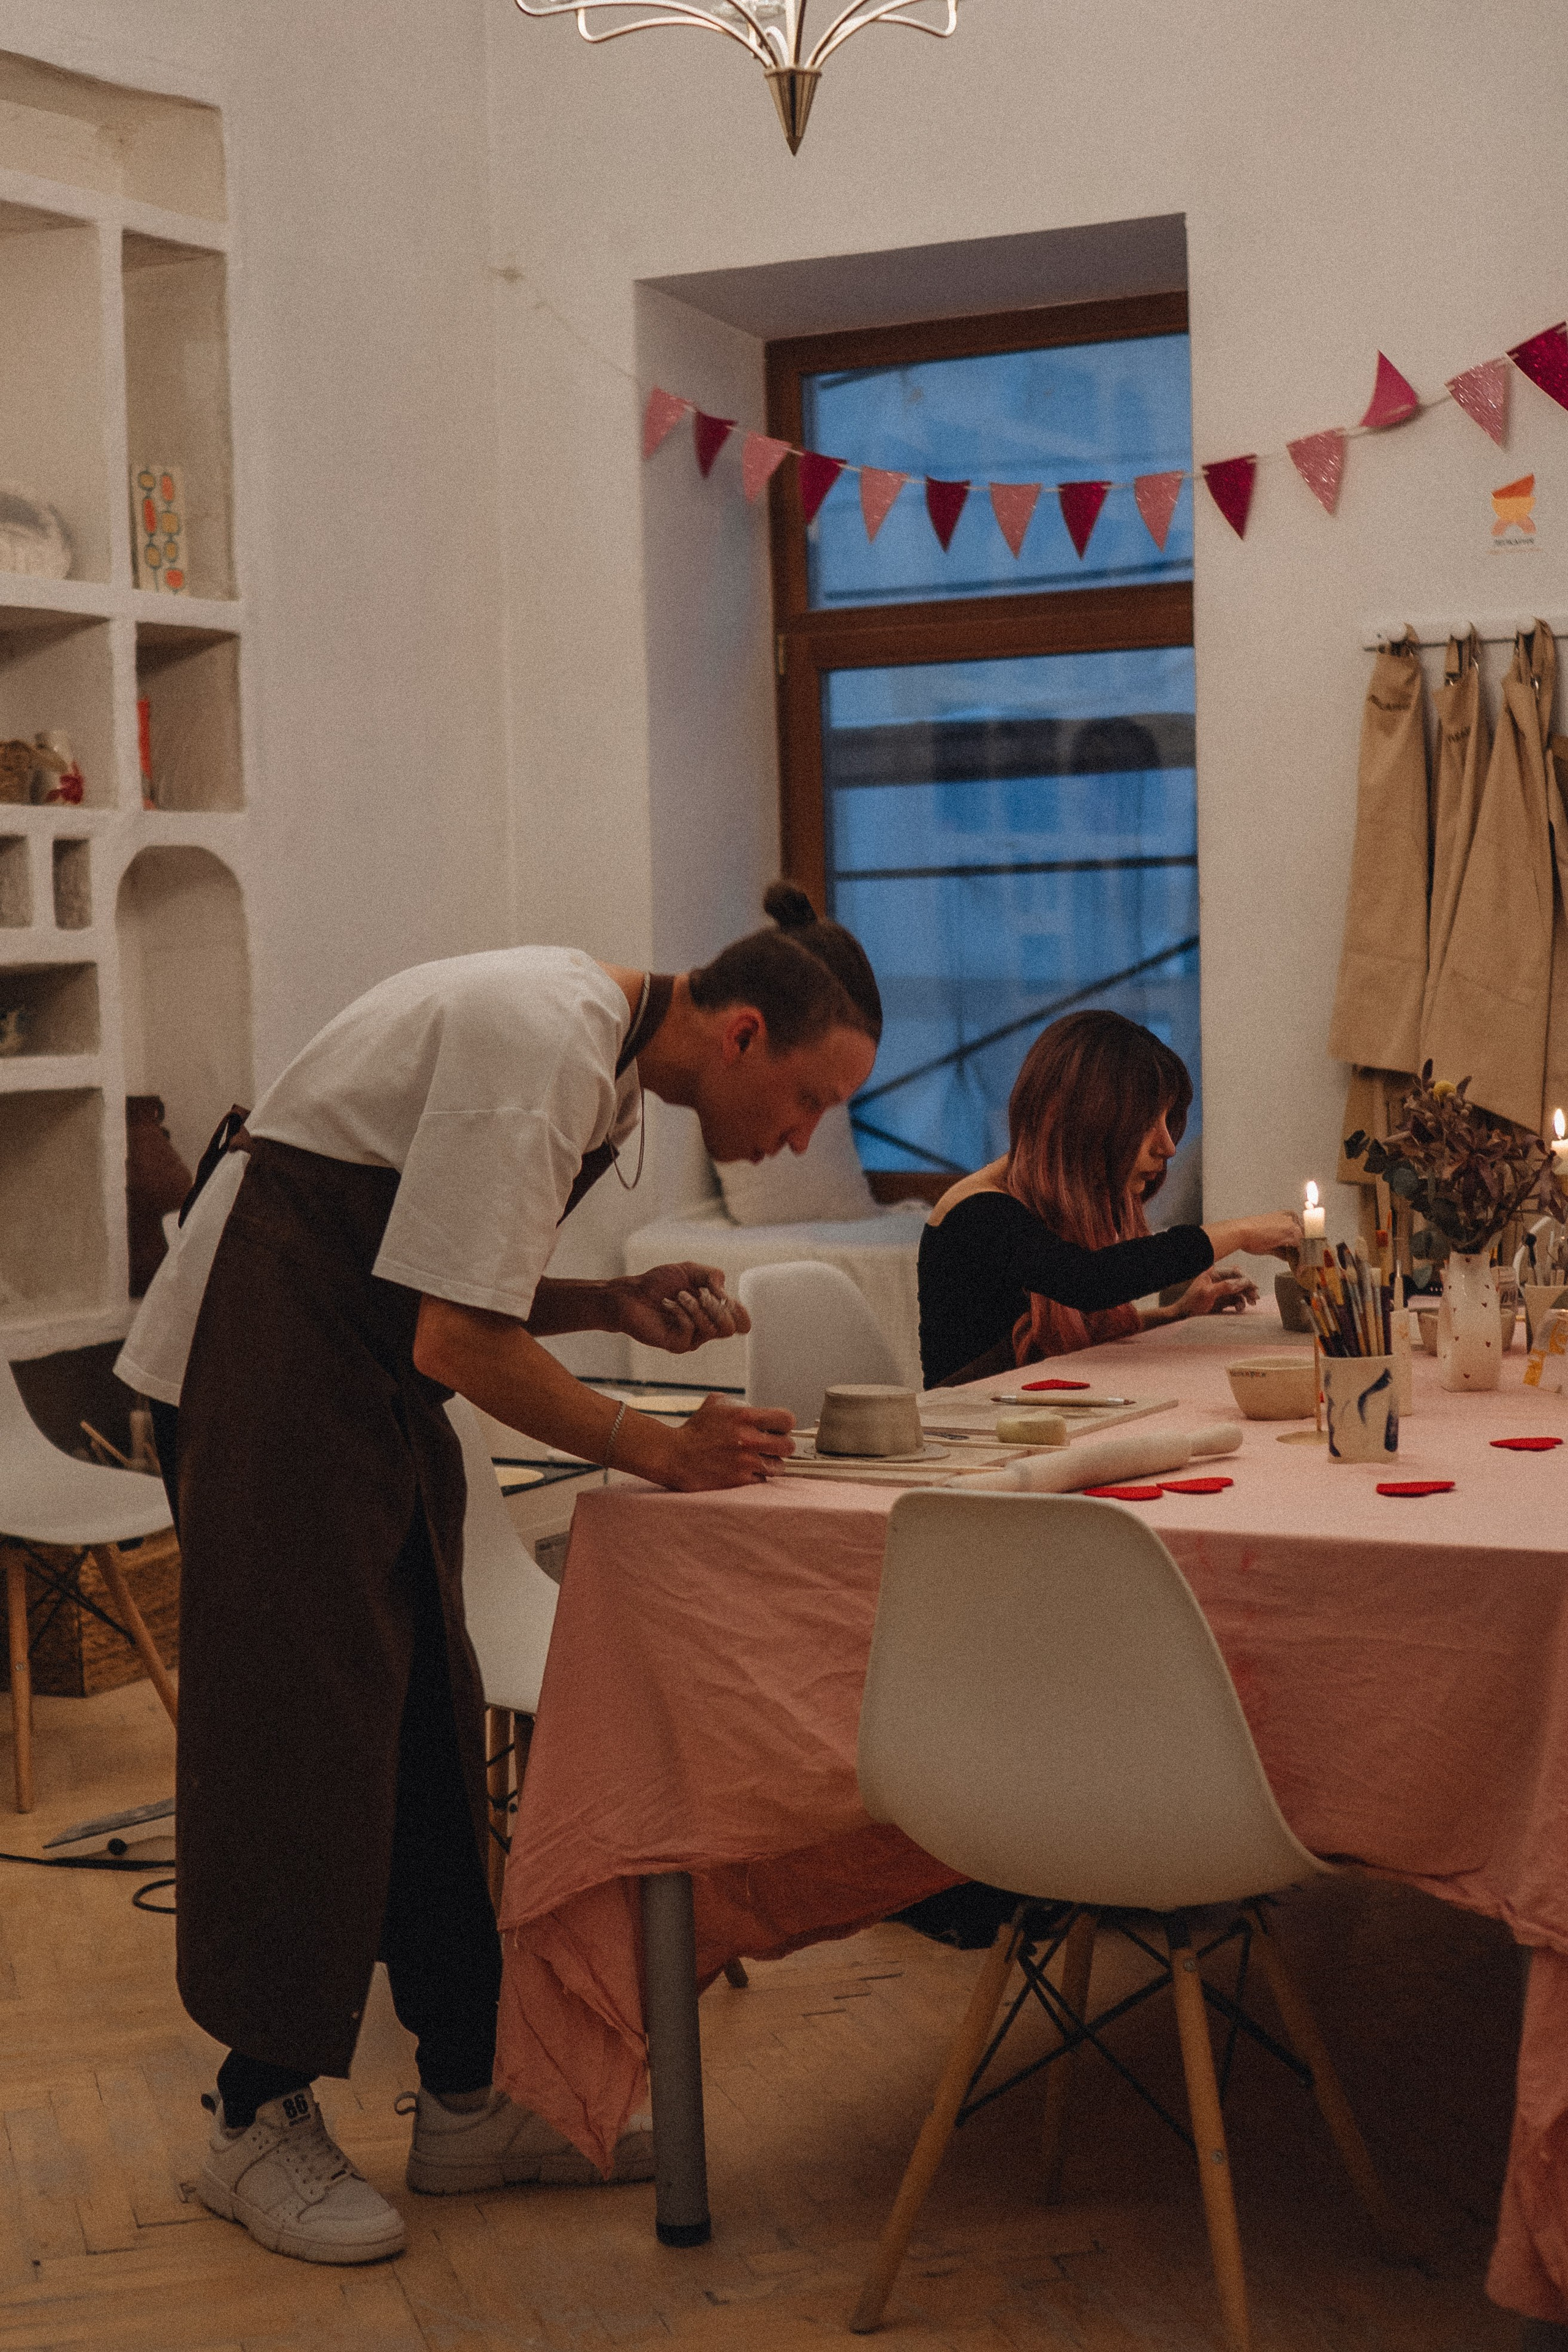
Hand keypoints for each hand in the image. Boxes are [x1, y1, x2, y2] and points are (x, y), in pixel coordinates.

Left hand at [613, 1264, 751, 1353]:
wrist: (631, 1295)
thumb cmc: (658, 1283)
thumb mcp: (689, 1270)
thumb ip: (713, 1276)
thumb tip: (727, 1294)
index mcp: (713, 1312)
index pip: (741, 1323)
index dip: (741, 1312)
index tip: (727, 1298)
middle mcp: (705, 1328)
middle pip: (730, 1329)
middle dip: (718, 1307)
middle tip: (701, 1294)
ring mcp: (692, 1338)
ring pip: (711, 1328)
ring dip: (695, 1306)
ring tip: (678, 1295)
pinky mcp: (677, 1344)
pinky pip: (690, 1329)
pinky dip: (680, 1312)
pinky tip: (667, 1304)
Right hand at [658, 1394, 794, 1488]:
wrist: (675, 1456)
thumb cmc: (695, 1430)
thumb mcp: (716, 1404)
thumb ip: (740, 1403)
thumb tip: (757, 1408)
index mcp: (745, 1416)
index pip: (787, 1420)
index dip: (784, 1424)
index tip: (777, 1428)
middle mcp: (748, 1439)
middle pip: (789, 1446)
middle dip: (781, 1446)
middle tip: (771, 1446)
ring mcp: (745, 1462)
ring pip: (779, 1466)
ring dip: (770, 1463)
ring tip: (757, 1460)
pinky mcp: (739, 1481)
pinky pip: (763, 1480)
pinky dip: (757, 1477)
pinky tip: (745, 1471)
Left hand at [1178, 1266, 1258, 1318]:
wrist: (1184, 1317)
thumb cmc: (1192, 1303)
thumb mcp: (1208, 1293)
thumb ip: (1225, 1286)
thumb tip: (1242, 1282)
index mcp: (1213, 1274)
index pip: (1234, 1272)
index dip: (1245, 1278)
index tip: (1253, 1287)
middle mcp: (1219, 1280)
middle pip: (1239, 1281)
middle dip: (1248, 1288)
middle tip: (1255, 1297)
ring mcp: (1221, 1290)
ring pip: (1239, 1291)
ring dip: (1246, 1296)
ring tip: (1251, 1303)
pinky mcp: (1223, 1300)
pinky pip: (1236, 1299)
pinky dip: (1240, 1303)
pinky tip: (1240, 1308)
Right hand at [1206, 1212, 1303, 1261]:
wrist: (1241, 1232)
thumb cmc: (1250, 1235)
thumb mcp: (1270, 1241)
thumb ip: (1283, 1248)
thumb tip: (1290, 1257)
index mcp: (1288, 1216)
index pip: (1303, 1234)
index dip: (1305, 1248)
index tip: (1305, 1259)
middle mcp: (1293, 1219)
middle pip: (1308, 1239)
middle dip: (1308, 1254)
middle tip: (1306, 1267)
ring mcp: (1294, 1226)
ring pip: (1308, 1245)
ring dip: (1306, 1259)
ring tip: (1302, 1270)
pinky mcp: (1293, 1234)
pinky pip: (1303, 1250)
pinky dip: (1302, 1261)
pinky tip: (1298, 1269)